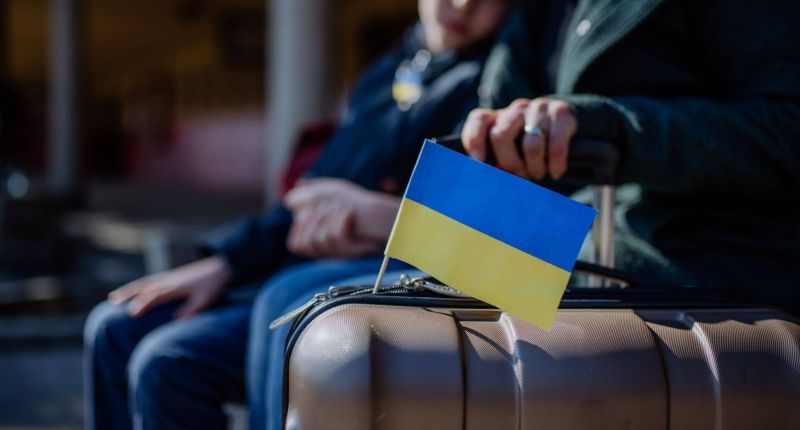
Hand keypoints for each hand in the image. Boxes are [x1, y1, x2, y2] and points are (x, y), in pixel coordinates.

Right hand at [108, 256, 231, 318]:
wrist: (221, 267)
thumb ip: (192, 309)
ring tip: (113, 297)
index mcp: (175, 286)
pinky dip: (138, 286)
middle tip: (111, 301)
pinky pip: (150, 281)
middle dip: (128, 294)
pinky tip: (132, 292)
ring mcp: (169, 277)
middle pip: (144, 286)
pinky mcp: (171, 277)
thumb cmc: (213, 285)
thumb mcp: (206, 299)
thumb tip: (177, 320)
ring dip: (129, 289)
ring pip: (144, 282)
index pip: (155, 295)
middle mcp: (169, 280)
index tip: (131, 313)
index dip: (143, 303)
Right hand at [283, 178, 400, 257]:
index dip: (300, 228)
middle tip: (329, 207)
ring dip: (329, 219)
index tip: (310, 212)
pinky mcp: (356, 252)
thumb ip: (308, 195)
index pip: (296, 245)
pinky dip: (341, 223)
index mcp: (318, 242)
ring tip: (342, 209)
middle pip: (306, 244)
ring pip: (320, 241)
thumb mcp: (328, 192)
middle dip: (315, 220)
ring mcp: (341, 254)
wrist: (383, 211)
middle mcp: (328, 252)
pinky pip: (338, 241)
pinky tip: (348, 213)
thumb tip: (289, 200)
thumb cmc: (355, 202)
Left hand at [461, 97, 576, 179]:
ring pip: (531, 144)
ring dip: (534, 167)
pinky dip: (555, 164)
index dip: (474, 140)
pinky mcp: (561, 111)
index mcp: (498, 117)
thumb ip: (498, 163)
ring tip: (538, 175)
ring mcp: (538, 108)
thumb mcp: (512, 151)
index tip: (478, 162)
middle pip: (501, 136)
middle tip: (520, 177)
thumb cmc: (530, 145)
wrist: (565, 125)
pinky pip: (556, 146)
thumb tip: (495, 178)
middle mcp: (516, 109)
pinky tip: (556, 172)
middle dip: (509, 163)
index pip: (478, 120)